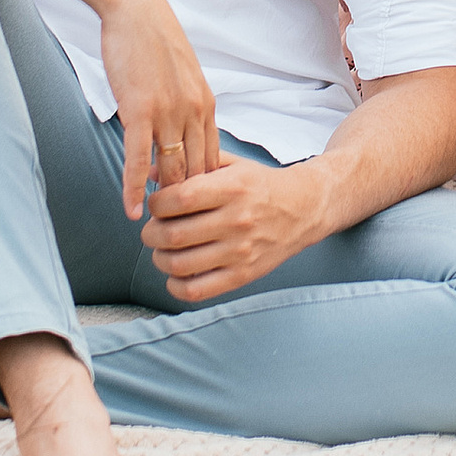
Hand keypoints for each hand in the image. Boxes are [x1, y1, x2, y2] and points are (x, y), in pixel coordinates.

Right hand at [99, 0, 220, 222]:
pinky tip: (133, 210)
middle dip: (191, 202)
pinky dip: (136, 188)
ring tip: (159, 228)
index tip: (201, 210)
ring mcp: (169, 114)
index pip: (212, 158)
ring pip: (172, 169)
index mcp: (205, 104)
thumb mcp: (181, 75)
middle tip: (183, 228)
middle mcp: (193, 113)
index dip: (206, 188)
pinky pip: (140, 159)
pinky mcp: (141, 112)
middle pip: (197, 170)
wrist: (136, 10)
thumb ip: (184, 105)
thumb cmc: (154, 40)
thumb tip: (179, 129)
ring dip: (165, 201)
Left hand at [136, 154, 329, 301]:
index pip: (177, 199)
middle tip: (153, 229)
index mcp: (232, 188)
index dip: (156, 204)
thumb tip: (151, 175)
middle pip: (173, 234)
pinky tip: (176, 274)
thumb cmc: (262, 186)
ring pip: (179, 264)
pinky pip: (197, 290)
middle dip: (151, 233)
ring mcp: (240, 251)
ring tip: (163, 250)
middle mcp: (236, 220)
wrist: (305, 208)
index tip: (157, 205)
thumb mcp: (233, 165)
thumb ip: (194, 165)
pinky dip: (176, 286)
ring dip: (160, 258)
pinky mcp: (244, 275)